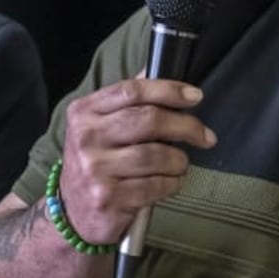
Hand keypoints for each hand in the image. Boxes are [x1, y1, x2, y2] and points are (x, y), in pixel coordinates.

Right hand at [55, 79, 215, 245]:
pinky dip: (171, 183)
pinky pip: (155, 185)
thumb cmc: (97, 162)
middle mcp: (86, 139)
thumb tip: (158, 65)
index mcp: (84, 112)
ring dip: (178, 160)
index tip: (195, 96)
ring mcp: (95, 170)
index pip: (132, 91)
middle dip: (185, 126)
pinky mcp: (108, 199)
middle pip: (148, 120)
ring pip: (156, 155)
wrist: (74, 212)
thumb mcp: (99, 125)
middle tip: (204, 135)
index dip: (169, 90)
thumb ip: (127, 98)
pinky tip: (169, 182)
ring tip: (180, 164)